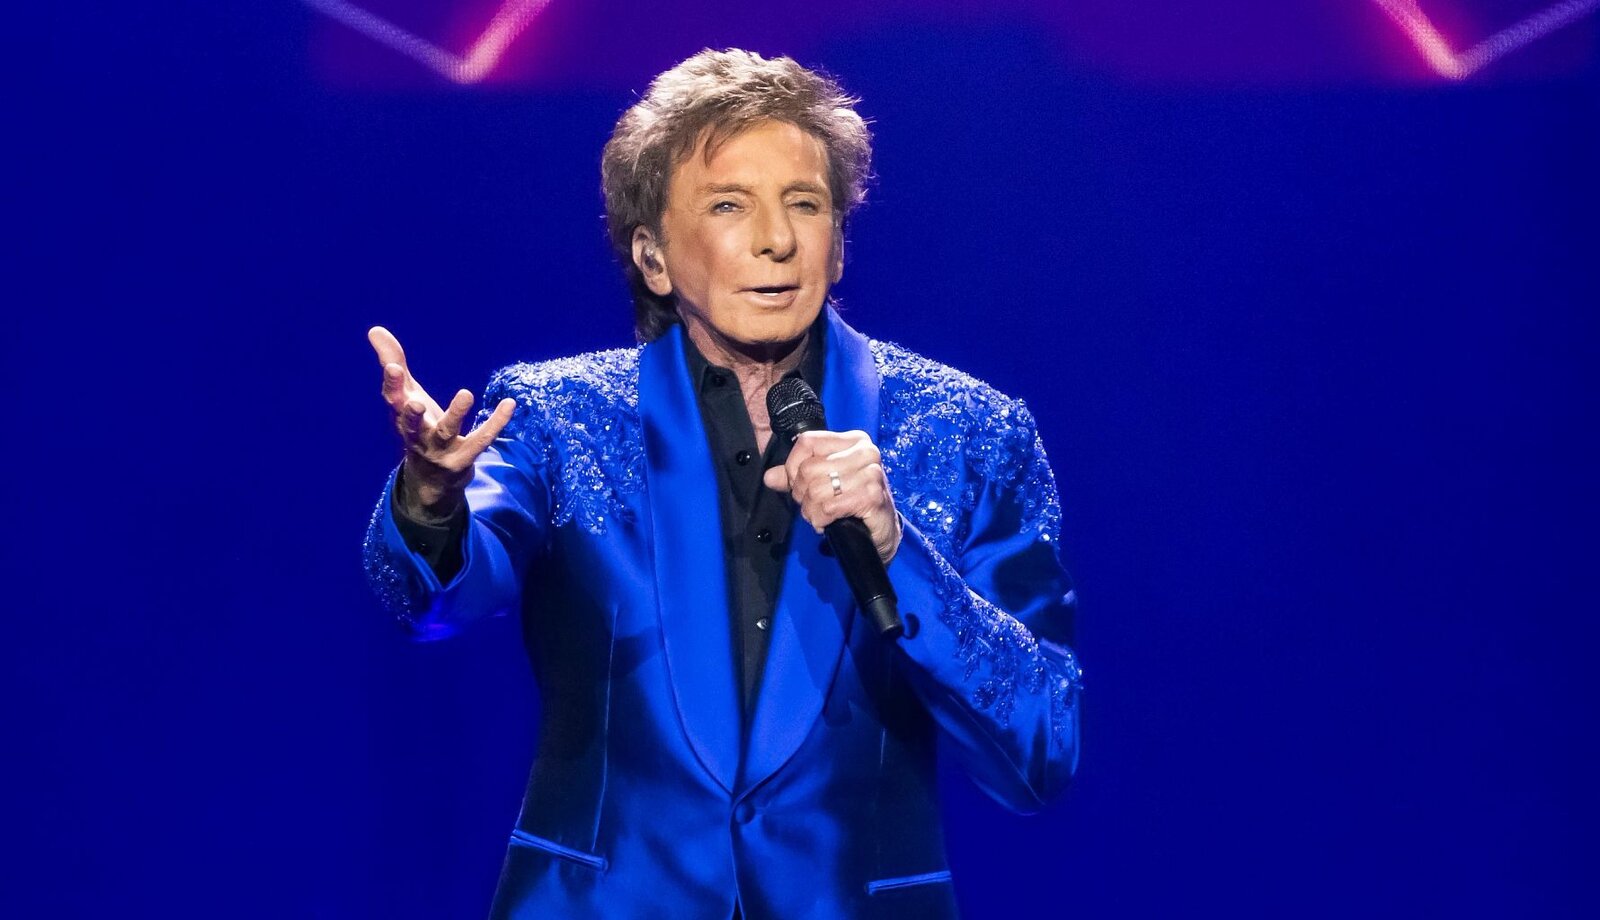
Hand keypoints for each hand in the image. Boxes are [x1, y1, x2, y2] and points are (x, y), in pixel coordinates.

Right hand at [369, 326, 514, 520]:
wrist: (430, 482)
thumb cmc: (417, 428)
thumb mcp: (406, 397)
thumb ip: (393, 363)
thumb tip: (374, 329)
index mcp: (402, 418)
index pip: (392, 400)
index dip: (392, 385)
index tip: (393, 367)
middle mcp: (417, 435)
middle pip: (410, 425)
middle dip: (411, 414)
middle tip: (415, 401)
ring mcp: (440, 450)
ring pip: (446, 432)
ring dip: (456, 414)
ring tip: (466, 394)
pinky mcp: (463, 459)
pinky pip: (481, 440)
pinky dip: (496, 423)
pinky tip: (510, 404)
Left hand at [762, 429, 901, 563]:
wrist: (882, 530)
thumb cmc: (855, 502)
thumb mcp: (825, 483)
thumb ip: (797, 477)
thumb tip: (770, 477)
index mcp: (853, 440)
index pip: (807, 441)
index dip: (793, 466)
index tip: (797, 484)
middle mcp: (865, 451)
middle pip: (809, 469)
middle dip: (803, 494)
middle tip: (814, 505)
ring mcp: (871, 473)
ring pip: (816, 490)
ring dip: (811, 511)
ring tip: (821, 516)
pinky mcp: (871, 496)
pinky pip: (828, 507)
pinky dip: (821, 520)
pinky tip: (828, 522)